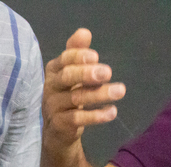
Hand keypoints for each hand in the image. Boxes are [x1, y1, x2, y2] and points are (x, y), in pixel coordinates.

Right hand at [43, 29, 126, 152]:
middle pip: (66, 77)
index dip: (78, 57)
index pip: (64, 60)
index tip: (96, 57)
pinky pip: (77, 119)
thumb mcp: (72, 72)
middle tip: (108, 72)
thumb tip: (83, 32)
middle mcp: (50, 87)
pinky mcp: (59, 124)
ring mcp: (52, 107)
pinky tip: (112, 112)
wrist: (56, 129)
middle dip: (86, 73)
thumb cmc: (67, 94)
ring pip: (75, 98)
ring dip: (99, 94)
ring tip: (121, 91)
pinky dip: (96, 116)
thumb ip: (77, 52)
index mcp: (54, 71)